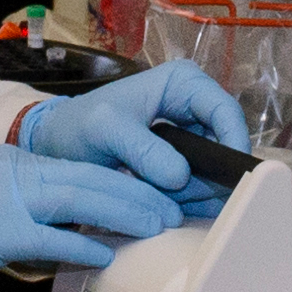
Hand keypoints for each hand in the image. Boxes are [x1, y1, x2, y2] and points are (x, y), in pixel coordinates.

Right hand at [0, 146, 191, 291]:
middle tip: (168, 207)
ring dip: (124, 210)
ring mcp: (5, 199)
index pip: (76, 168)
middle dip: (135, 192)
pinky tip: (105, 253)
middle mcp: (13, 173)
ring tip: (156, 223)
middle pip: (89, 176)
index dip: (117, 181)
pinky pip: (50, 237)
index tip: (145, 195)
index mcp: (9, 165)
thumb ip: (17, 213)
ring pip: (80, 197)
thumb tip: (55, 236)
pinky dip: (82, 244)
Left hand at [13, 61, 246, 213]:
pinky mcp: (182, 165)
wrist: (58, 146)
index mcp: (183, 82)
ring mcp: (190, 138)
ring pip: (214, 172)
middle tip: (182, 200)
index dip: (233, 144)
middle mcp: (194, 107)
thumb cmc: (79, 125)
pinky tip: (165, 208)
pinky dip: (186, 202)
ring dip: (195, 194)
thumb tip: (179, 176)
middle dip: (209, 177)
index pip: (225, 111)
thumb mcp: (105, 129)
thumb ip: (141, 149)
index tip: (229, 178)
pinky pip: (198, 188)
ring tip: (162, 202)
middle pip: (224, 146)